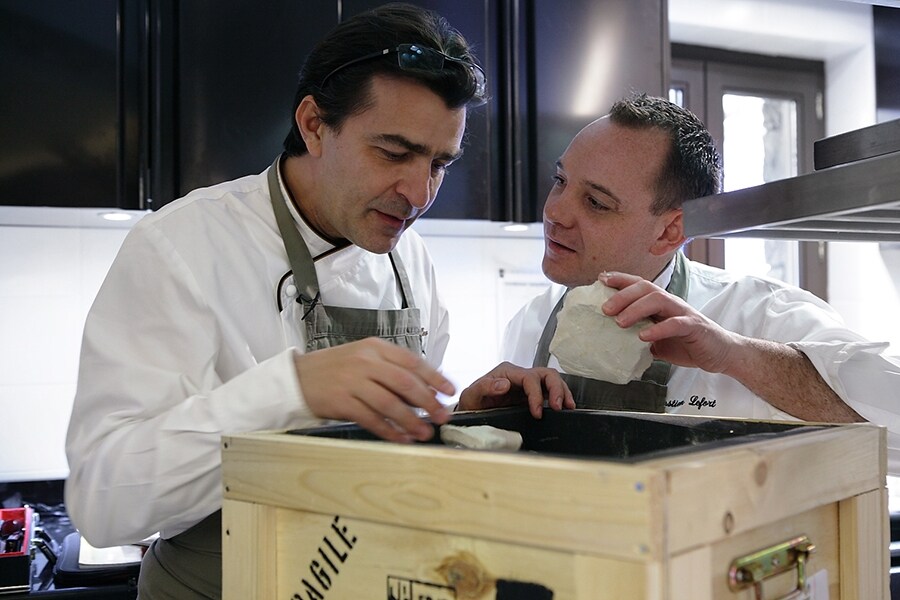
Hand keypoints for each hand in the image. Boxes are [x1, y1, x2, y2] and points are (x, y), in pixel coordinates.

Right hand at [294, 338, 454, 442]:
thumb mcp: (363, 359)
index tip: (449, 390)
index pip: (412, 361)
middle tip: (442, 416)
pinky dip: (389, 431)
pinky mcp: (342, 402)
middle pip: (405, 383)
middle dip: (428, 402)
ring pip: (391, 404)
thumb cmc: (335, 369)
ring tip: (425, 432)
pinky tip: (401, 439)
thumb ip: (390, 370)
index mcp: (375, 348)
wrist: (297, 378)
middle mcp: (365, 362)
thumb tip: (424, 391)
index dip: (434, 377)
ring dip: (411, 421)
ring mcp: (353, 382)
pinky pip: (372, 419)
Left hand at [457, 362, 574, 418]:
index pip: (529, 377)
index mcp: (506, 372)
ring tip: (567, 407)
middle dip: (556, 388)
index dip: (536, 394)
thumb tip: (503, 384)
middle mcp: (518, 375)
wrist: (471, 412)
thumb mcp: (471, 395)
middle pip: (546, 373)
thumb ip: (484, 387)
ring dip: (562, 391)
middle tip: (559, 406)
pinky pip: (550, 391)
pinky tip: (565, 407)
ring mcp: (526, 385)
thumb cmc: (471, 403)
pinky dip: (560, 397)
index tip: (537, 411)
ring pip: (551, 379)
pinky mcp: (531, 395)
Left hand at [598, 272, 736, 372]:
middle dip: (622, 295)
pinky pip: (676, 323)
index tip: (601, 279)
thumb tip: (611, 341)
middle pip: (646, 288)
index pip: (639, 284)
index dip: (620, 279)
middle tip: (604, 309)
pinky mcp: (695, 326)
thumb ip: (637, 336)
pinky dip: (659, 328)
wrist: (720, 353)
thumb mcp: (656, 340)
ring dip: (636, 309)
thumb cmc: (686, 343)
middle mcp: (671, 303)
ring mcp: (684, 312)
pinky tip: (644, 336)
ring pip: (659, 299)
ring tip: (620, 322)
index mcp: (661, 303)